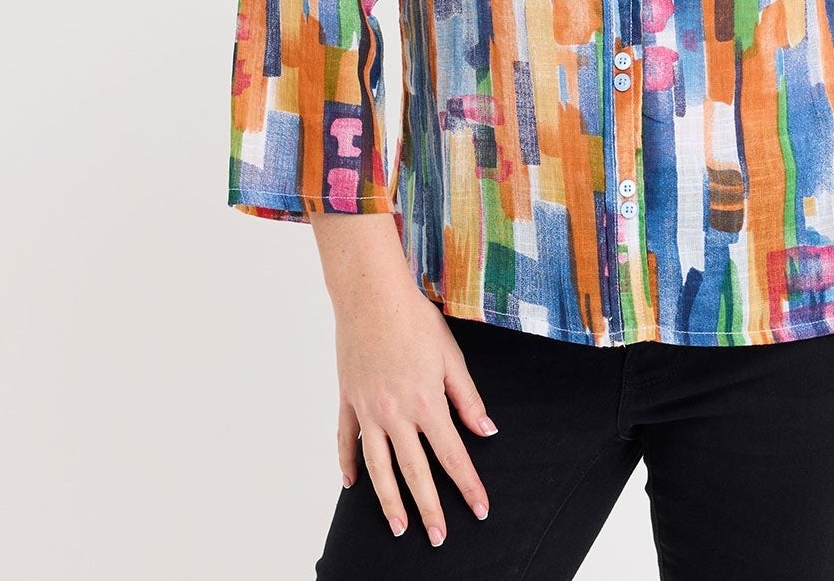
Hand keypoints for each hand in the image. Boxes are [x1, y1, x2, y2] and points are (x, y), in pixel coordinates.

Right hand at [334, 286, 497, 546]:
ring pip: (378, 467)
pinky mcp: (348, 400)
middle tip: (438, 538)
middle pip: (414, 472)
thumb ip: (467, 397)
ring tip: (399, 527)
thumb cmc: (415, 320)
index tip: (480, 509)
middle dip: (429, 508)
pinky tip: (353, 485)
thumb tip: (486, 430)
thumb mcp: (451, 356)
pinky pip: (346, 440)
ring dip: (389, 501)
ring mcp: (368, 410)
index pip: (452, 455)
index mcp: (426, 402)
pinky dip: (348, 465)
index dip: (468, 485)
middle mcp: (396, 414)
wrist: (371, 296)